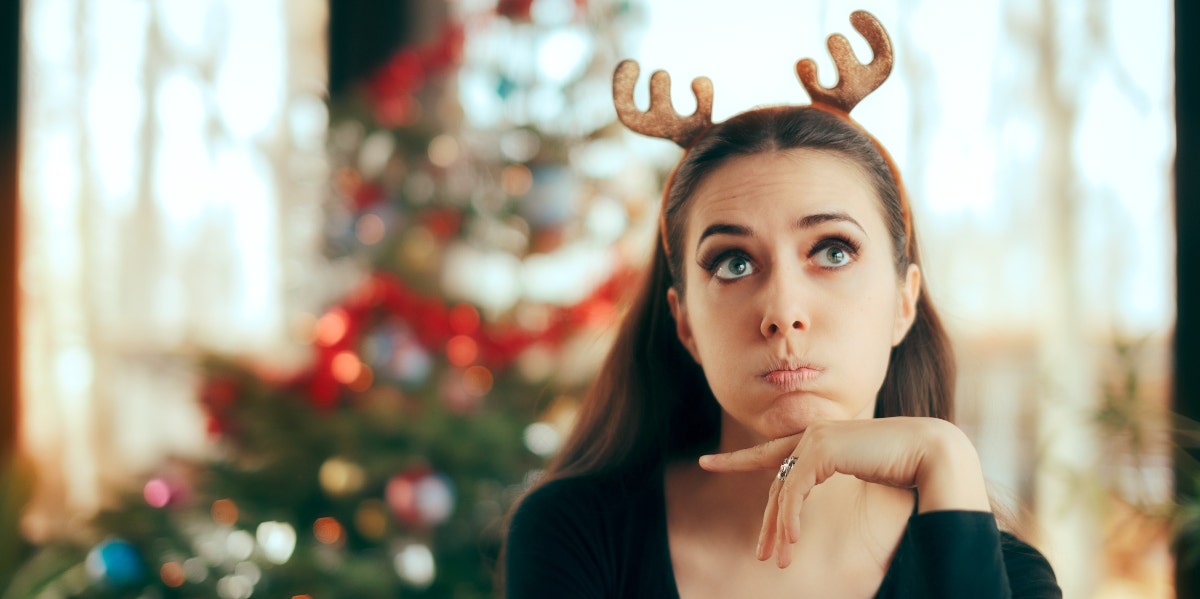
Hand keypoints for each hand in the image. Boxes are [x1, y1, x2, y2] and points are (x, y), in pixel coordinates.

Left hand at [697, 417, 990, 567]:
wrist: (930, 451)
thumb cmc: (904, 466)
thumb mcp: (862, 475)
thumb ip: (836, 477)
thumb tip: (819, 501)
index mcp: (820, 439)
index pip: (771, 454)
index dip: (738, 460)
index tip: (707, 462)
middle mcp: (812, 435)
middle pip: (778, 484)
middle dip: (769, 523)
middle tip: (761, 554)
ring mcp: (815, 438)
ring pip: (784, 490)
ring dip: (780, 529)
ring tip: (777, 560)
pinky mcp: (821, 448)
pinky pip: (795, 490)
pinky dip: (791, 518)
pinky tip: (791, 541)